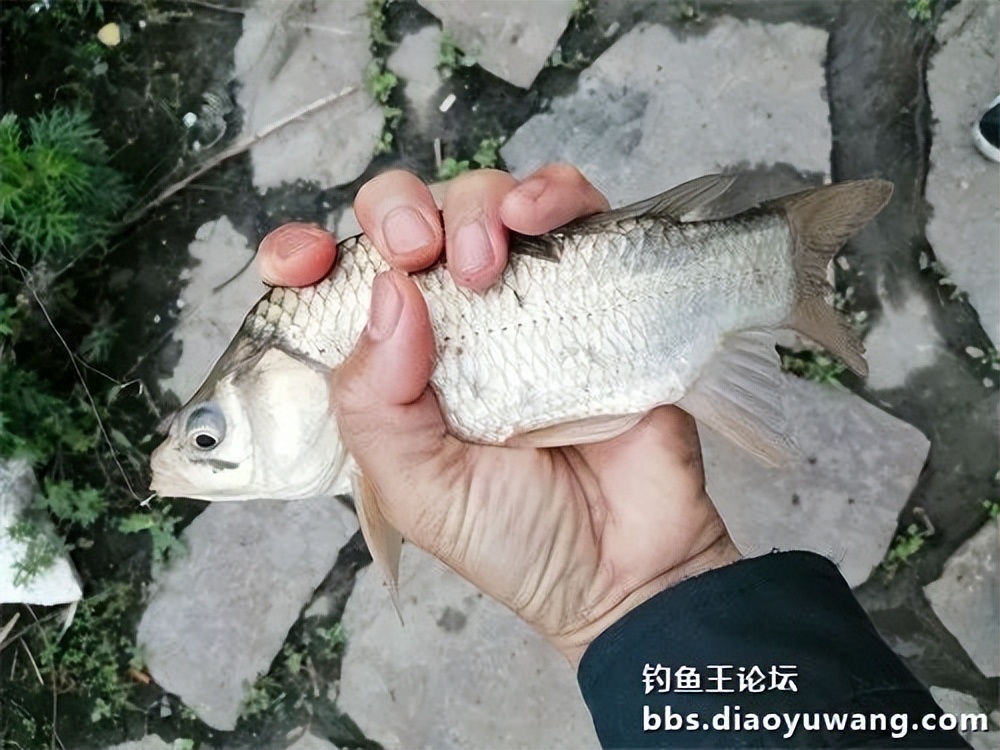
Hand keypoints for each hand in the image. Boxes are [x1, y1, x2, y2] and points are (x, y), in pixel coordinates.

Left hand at [258, 166, 741, 665]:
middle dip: (397, 213)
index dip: (304, 255)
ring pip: (484, 199)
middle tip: (417, 254)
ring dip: (472, 207)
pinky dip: (551, 192)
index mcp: (393, 366)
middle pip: (407, 219)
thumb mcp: (415, 488)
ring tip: (485, 263)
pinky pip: (573, 208)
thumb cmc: (515, 536)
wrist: (624, 566)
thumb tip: (384, 292)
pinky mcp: (597, 284)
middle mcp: (454, 320)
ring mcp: (525, 298)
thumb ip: (374, 402)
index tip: (302, 262)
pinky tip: (533, 215)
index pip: (331, 286)